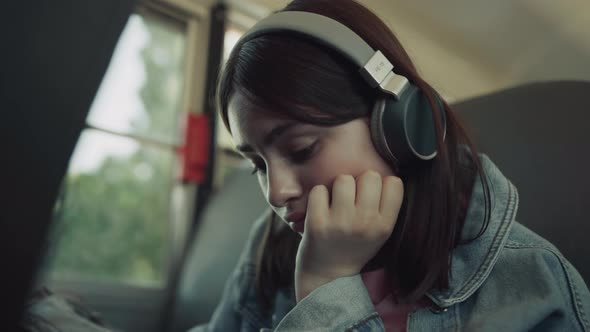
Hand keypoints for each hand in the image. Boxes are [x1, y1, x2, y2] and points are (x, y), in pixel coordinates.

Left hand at [294, 170, 403, 300]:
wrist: (327, 276)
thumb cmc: (355, 246)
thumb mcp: (379, 232)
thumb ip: (385, 205)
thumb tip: (386, 167)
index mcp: (384, 225)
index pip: (394, 182)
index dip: (381, 183)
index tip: (372, 194)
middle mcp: (365, 224)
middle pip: (369, 175)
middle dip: (359, 181)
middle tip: (351, 197)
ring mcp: (341, 223)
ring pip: (343, 178)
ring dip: (337, 186)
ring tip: (336, 202)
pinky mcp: (317, 224)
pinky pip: (319, 190)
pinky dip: (318, 196)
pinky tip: (321, 208)